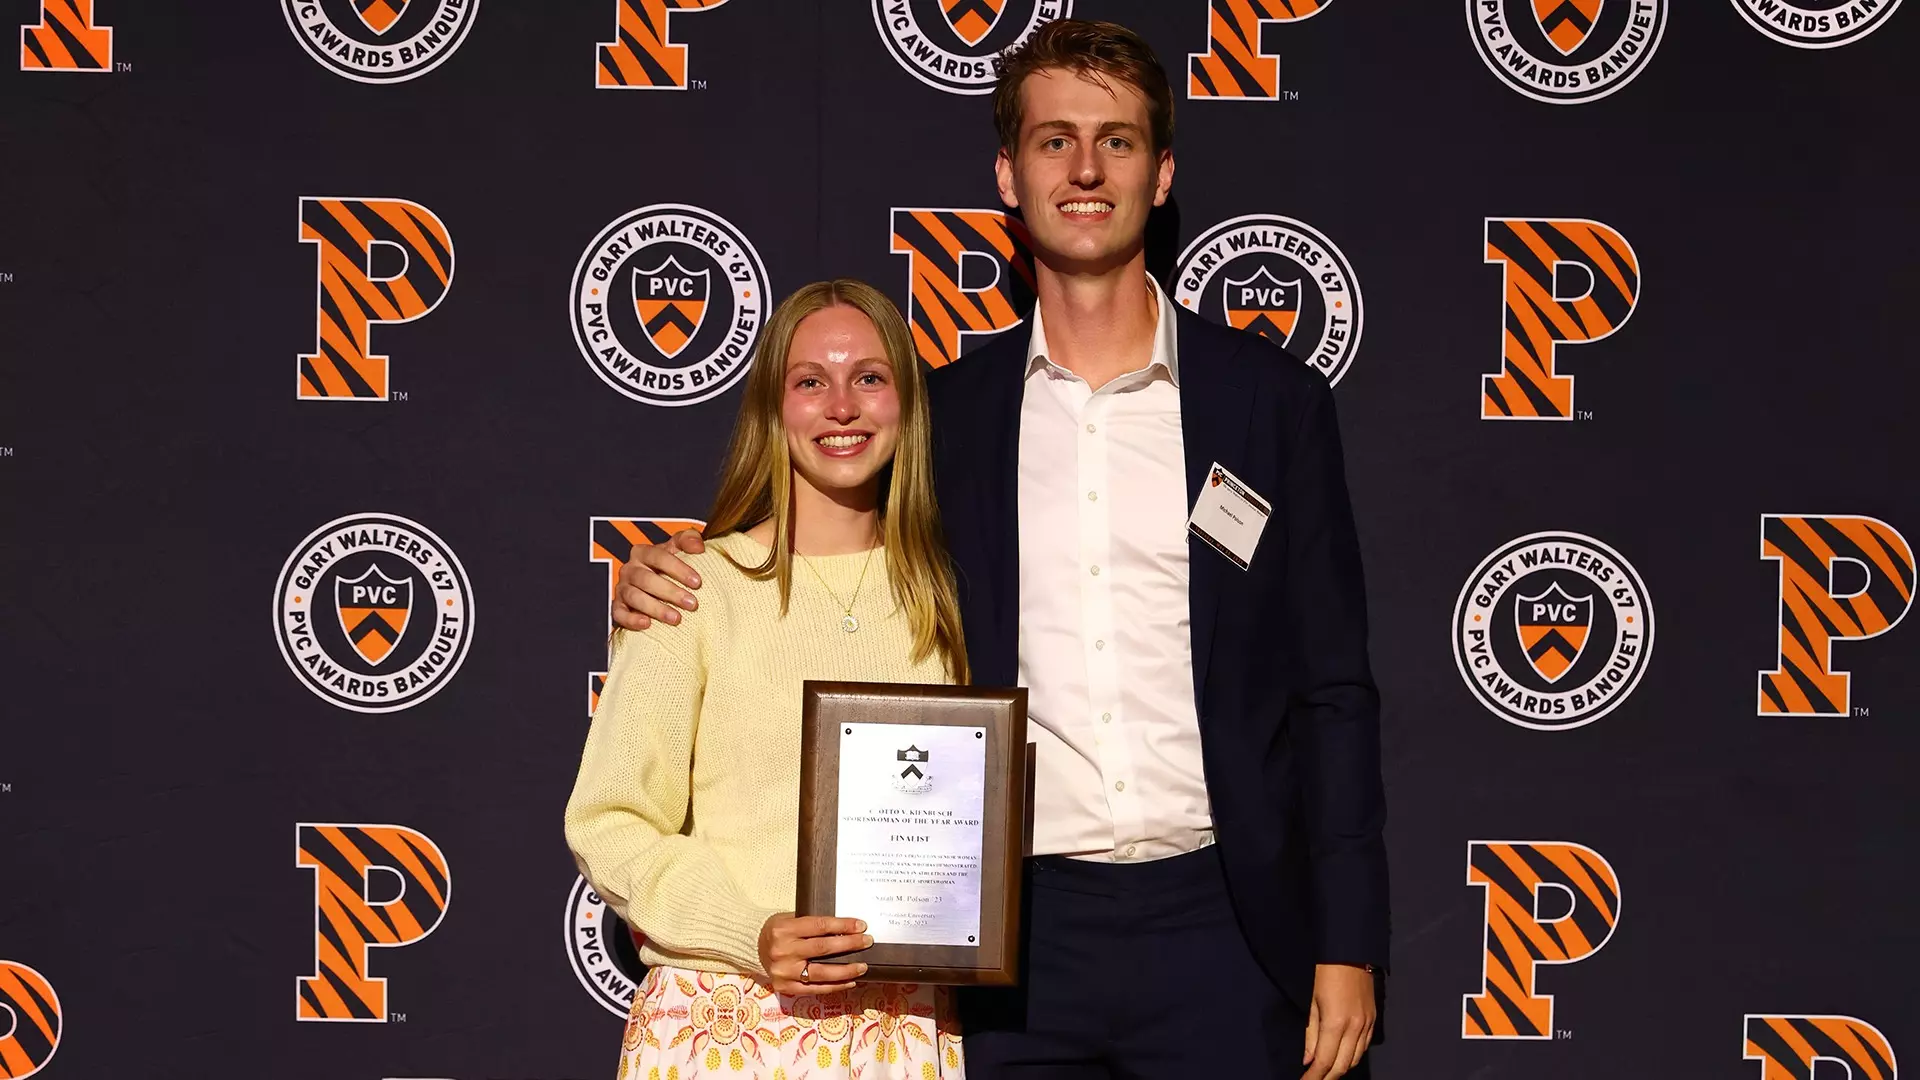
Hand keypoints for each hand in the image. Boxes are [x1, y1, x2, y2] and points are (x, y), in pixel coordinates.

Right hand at [611, 529, 705, 630]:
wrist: (657, 586)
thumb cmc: (670, 566)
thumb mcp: (679, 548)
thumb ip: (689, 540)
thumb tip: (698, 547)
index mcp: (643, 552)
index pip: (658, 556)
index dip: (678, 569)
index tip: (697, 582)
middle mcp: (630, 569)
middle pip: (646, 579)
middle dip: (671, 592)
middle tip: (692, 604)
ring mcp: (622, 589)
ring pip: (634, 597)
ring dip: (656, 608)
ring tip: (676, 618)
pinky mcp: (618, 607)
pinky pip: (619, 614)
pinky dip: (631, 620)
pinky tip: (647, 624)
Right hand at [758, 914, 871, 995]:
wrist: (754, 947)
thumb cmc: (778, 930)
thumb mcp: (791, 919)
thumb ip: (813, 925)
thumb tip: (846, 929)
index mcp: (784, 929)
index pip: (819, 926)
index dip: (842, 926)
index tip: (861, 926)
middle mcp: (783, 951)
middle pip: (823, 949)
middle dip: (849, 945)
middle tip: (867, 942)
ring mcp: (784, 972)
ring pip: (821, 973)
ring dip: (846, 970)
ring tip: (863, 966)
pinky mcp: (786, 987)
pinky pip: (815, 989)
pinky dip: (834, 986)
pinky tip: (849, 981)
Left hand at [1302, 963, 1374, 1078]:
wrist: (1350, 953)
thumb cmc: (1325, 974)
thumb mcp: (1312, 1003)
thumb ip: (1311, 1034)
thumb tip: (1308, 1060)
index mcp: (1335, 1024)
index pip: (1325, 1061)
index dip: (1314, 1077)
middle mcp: (1355, 1029)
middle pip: (1343, 1066)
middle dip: (1327, 1077)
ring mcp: (1367, 1025)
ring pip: (1356, 1060)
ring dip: (1341, 1069)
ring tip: (1326, 1073)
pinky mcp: (1374, 1020)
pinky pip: (1364, 1048)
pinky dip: (1353, 1057)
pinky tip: (1343, 1058)